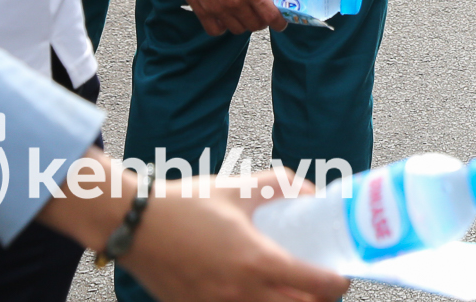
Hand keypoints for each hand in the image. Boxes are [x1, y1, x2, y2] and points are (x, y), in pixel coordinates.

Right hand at [121, 170, 347, 301]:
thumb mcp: (239, 188)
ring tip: (291, 290)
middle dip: (317, 301)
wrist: (132, 225)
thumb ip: (280, 185)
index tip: (343, 274)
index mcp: (258, 262)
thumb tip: (309, 190)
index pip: (316, 287)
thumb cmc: (186, 204)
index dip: (338, 284)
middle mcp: (241, 293)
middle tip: (322, 286)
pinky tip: (256, 294)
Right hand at [171, 0, 281, 33]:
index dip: (278, 23)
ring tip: (242, 16)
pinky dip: (222, 28)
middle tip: (260, 16)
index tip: (281, 23)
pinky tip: (223, 18)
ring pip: (237, 29)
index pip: (270, 16)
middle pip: (255, 26)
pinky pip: (216, 30)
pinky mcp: (203, 12)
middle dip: (261, 22)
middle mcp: (236, 3)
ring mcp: (219, 9)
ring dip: (242, 24)